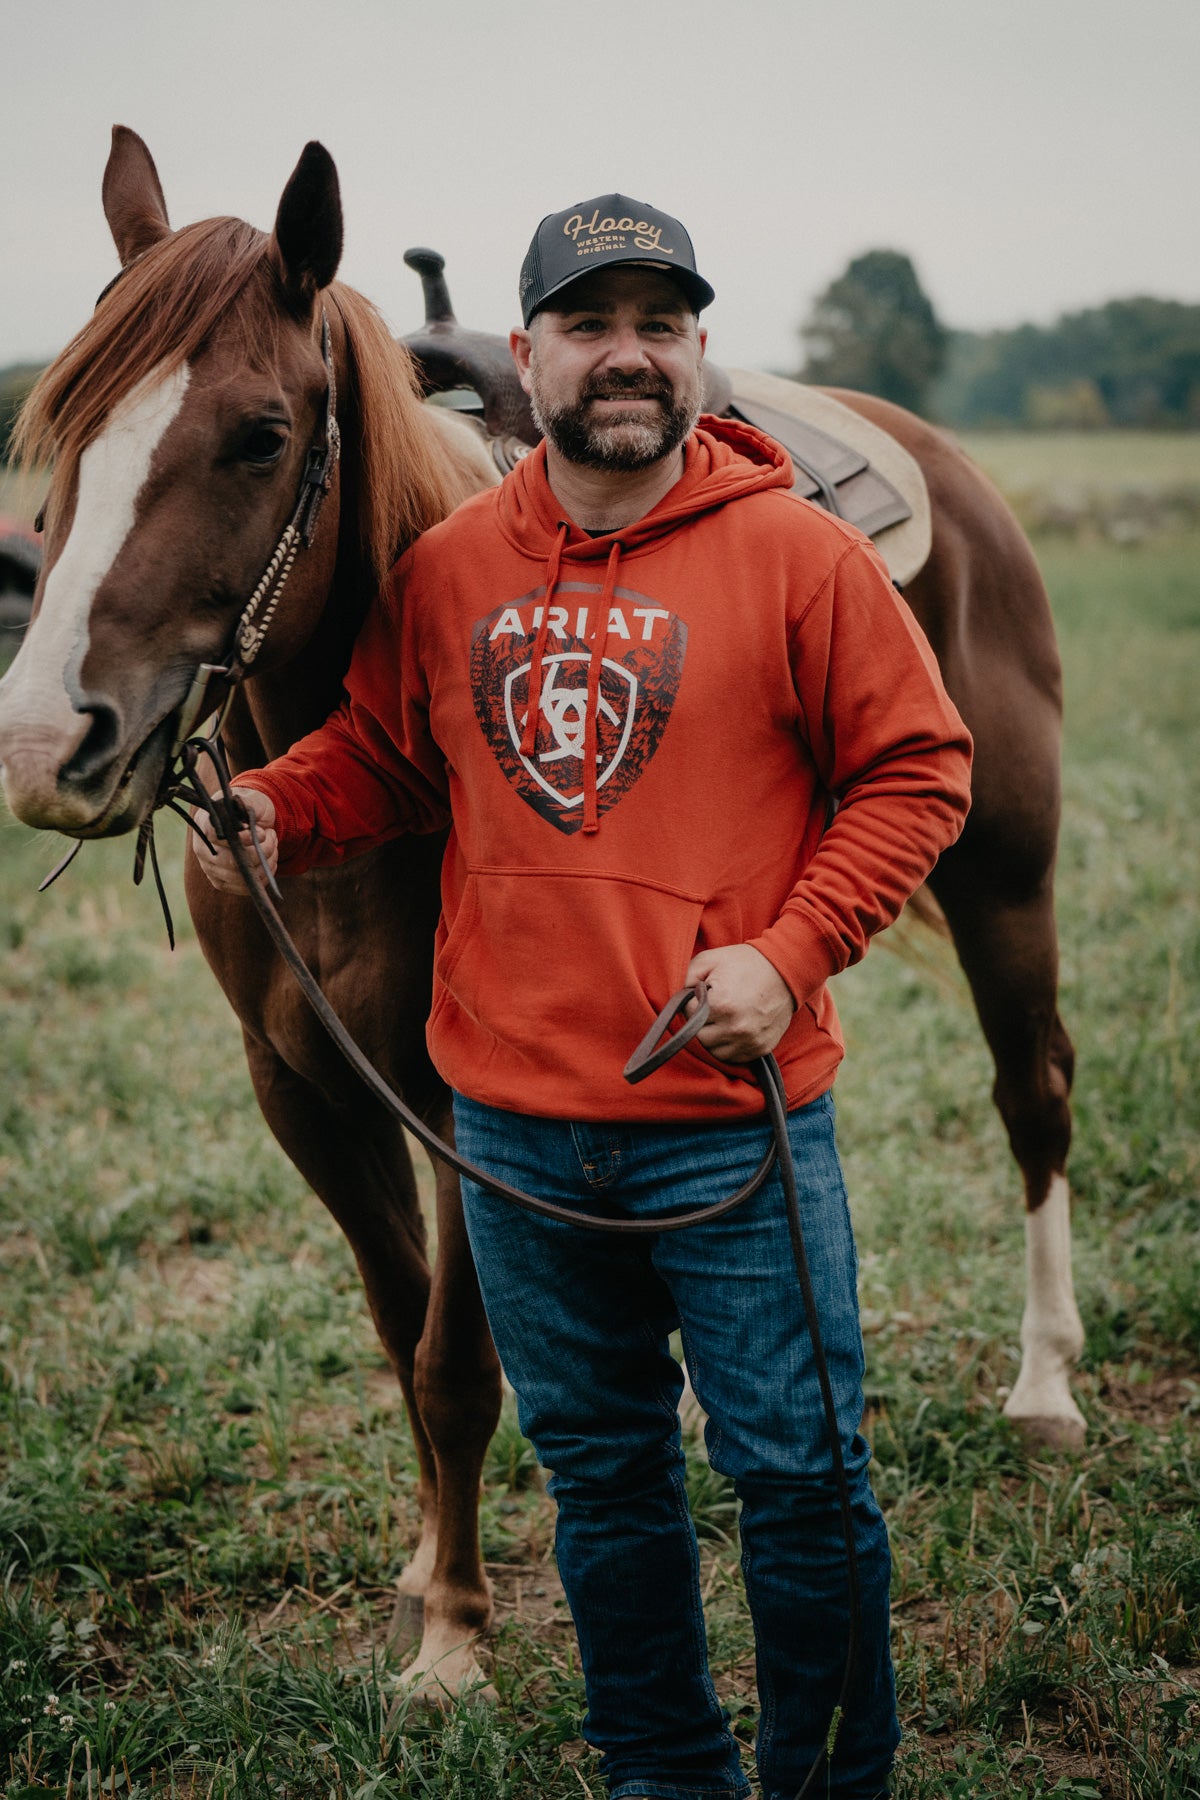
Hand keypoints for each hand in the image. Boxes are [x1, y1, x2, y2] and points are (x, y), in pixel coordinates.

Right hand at [191, 787, 277, 892]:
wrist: (253, 822)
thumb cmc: (250, 808)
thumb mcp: (252, 800)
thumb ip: (248, 807)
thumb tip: (249, 830)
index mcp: (204, 823)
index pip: (215, 834)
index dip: (242, 837)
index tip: (260, 833)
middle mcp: (201, 848)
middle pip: (231, 862)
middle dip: (260, 851)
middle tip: (270, 835)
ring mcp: (209, 868)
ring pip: (242, 877)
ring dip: (265, 863)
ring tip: (271, 845)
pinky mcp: (221, 883)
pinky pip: (245, 888)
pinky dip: (263, 875)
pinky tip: (267, 860)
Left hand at [684, 943, 796, 1063]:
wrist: (786, 971)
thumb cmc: (746, 963)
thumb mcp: (711, 958)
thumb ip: (688, 976)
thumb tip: (681, 996)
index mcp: (721, 1005)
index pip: (689, 1015)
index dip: (692, 1003)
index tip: (702, 995)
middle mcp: (735, 1027)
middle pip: (699, 1037)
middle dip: (700, 1022)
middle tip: (711, 1008)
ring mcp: (750, 1041)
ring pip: (715, 1052)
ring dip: (713, 1037)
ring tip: (721, 1019)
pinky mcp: (761, 1048)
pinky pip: (734, 1058)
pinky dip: (729, 1047)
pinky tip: (732, 1029)